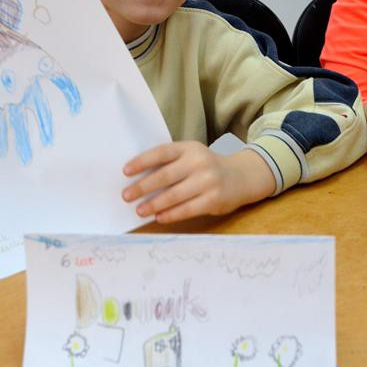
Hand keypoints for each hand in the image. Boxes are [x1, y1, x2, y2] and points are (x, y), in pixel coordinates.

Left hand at [122, 141, 275, 222]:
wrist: (241, 176)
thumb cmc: (207, 167)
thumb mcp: (191, 156)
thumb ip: (171, 163)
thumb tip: (138, 179)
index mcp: (189, 148)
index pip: (161, 153)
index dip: (142, 162)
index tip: (125, 171)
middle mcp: (198, 162)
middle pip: (165, 175)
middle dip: (143, 187)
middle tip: (127, 195)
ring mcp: (208, 181)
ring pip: (174, 195)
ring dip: (154, 204)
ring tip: (139, 210)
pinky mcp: (214, 199)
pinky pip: (187, 209)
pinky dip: (171, 214)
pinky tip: (159, 217)